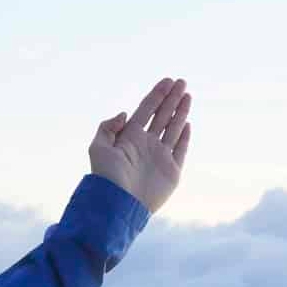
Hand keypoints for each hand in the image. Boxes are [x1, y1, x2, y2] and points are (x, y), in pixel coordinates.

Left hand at [89, 77, 192, 215]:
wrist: (119, 205)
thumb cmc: (106, 178)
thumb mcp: (98, 148)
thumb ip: (108, 127)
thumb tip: (125, 113)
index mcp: (130, 136)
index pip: (146, 110)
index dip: (157, 94)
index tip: (167, 80)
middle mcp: (146, 144)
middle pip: (162, 115)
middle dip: (172, 98)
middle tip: (181, 82)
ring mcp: (160, 156)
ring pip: (173, 128)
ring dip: (180, 112)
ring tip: (187, 95)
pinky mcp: (171, 171)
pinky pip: (181, 149)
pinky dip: (185, 136)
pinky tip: (187, 123)